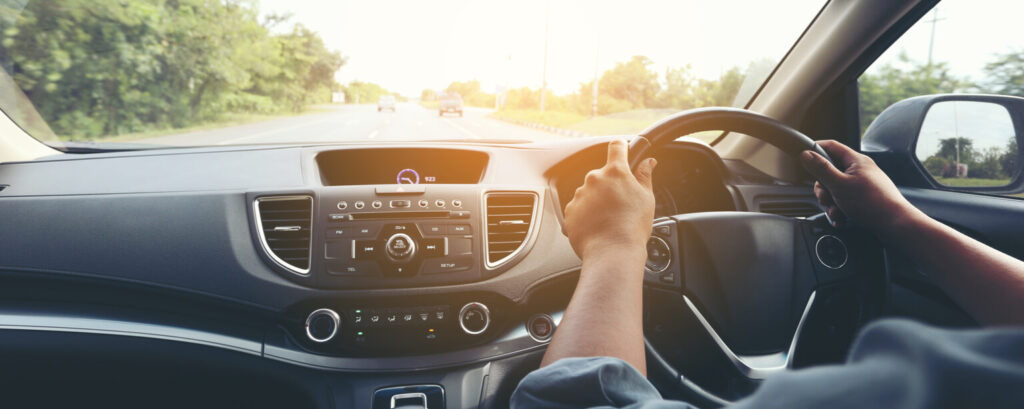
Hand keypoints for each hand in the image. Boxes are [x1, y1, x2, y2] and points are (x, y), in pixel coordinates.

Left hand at [564, 139, 656, 261]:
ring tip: (609, 219)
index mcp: (615, 172)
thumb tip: (648, 162)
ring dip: (597, 200)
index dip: (621, 147)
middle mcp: (594, 179)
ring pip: (589, 192)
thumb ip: (644, 176)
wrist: (611, 252)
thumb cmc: (632, 227)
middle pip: (602, 174)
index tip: (623, 151)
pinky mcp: (570, 210)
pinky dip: (586, 213)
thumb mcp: (646, 198)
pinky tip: (598, 225)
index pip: (617, 146)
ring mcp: (580, 194)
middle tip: (620, 203)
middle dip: (610, 185)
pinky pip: (579, 207)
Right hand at [800, 140, 916, 231]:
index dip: (815, 150)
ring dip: (831, 202)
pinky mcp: (864, 199)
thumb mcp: (839, 185)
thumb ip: (821, 169)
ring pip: (835, 189)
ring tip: (836, 212)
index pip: (831, 146)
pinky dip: (839, 210)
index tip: (804, 158)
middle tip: (825, 197)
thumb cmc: (873, 204)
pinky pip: (844, 200)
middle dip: (823, 188)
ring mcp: (862, 185)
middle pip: (829, 172)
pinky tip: (841, 218)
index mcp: (856, 161)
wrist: (895, 225)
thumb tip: (806, 154)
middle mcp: (860, 171)